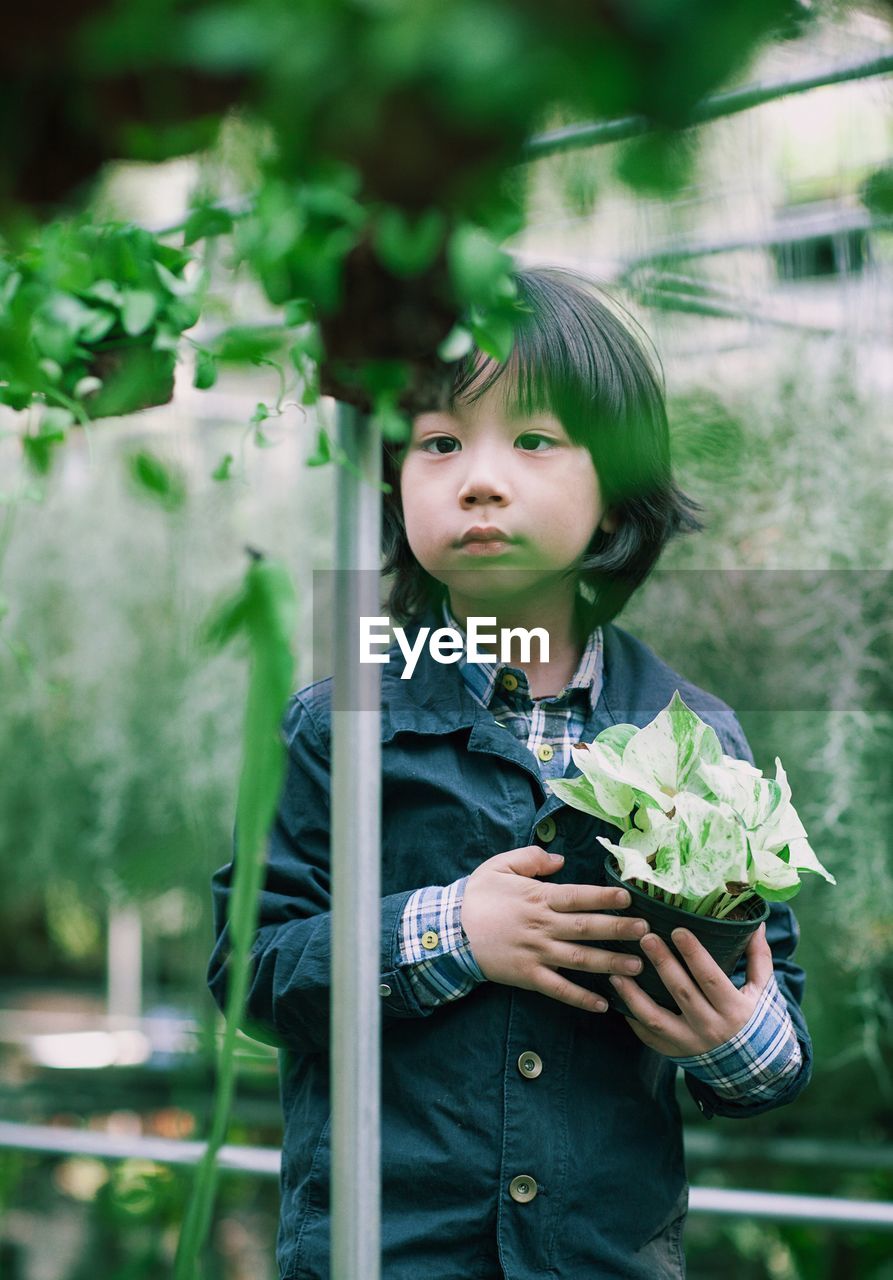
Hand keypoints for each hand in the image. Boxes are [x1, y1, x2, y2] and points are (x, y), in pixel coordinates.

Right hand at [461, 846, 650, 1014]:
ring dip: (609, 964)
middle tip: (646, 933)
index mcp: (538, 898)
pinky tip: (602, 1005)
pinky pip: (558, 989)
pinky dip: (580, 998)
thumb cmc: (477, 896)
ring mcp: (536, 954)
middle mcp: (542, 927)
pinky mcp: (527, 976)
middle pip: (586, 928)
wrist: (449, 932)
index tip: (628, 899)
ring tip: (636, 966)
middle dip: (618, 930)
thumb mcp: (499, 866)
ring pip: (579, 960)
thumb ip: (531, 858)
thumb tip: (560, 860)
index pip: (578, 897)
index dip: (604, 898)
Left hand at [608, 923, 772, 1056]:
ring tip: (617, 971)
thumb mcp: (763, 991)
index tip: (678, 929)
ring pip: (656, 1018)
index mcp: (733, 1009)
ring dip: (634, 994)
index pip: (710, 977)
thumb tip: (757, 923)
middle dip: (662, 963)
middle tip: (645, 937)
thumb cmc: (756, 1021)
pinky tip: (618, 997)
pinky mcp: (674, 1053)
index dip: (694, 953)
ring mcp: (689, 1043)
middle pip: (681, 991)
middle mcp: (710, 1028)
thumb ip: (758, 957)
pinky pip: (648, 1035)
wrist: (754, 1070)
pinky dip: (632, 1017)